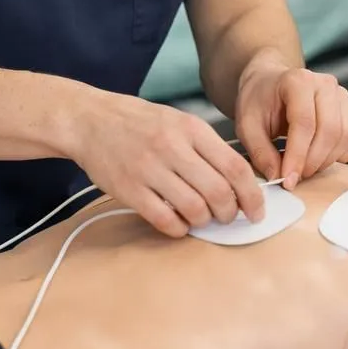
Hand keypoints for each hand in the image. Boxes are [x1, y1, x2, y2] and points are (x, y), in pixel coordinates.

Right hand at [70, 94, 264, 237]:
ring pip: (194, 208)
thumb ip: (208, 148)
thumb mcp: (179, 122)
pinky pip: (164, 220)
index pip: (235, 167)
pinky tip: (179, 223)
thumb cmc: (141, 123)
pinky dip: (179, 228)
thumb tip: (241, 182)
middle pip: (218, 192)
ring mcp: (149, 169)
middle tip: (228, 217)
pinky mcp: (128, 190)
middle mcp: (172, 147)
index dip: (252, 195)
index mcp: (191, 128)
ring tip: (202, 218)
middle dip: (230, 213)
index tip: (257, 210)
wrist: (90, 120)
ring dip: (205, 221)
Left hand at [234, 63, 347, 189]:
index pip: (304, 123)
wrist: (271, 84)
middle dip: (312, 162)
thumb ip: (260, 151)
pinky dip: (343, 156)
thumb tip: (277, 176)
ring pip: (346, 137)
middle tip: (294, 176)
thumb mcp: (246, 125)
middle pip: (330, 131)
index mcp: (298, 81)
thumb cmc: (259, 101)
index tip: (287, 179)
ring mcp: (343, 96)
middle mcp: (326, 85)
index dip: (297, 156)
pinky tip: (322, 155)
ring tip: (304, 165)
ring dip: (326, 161)